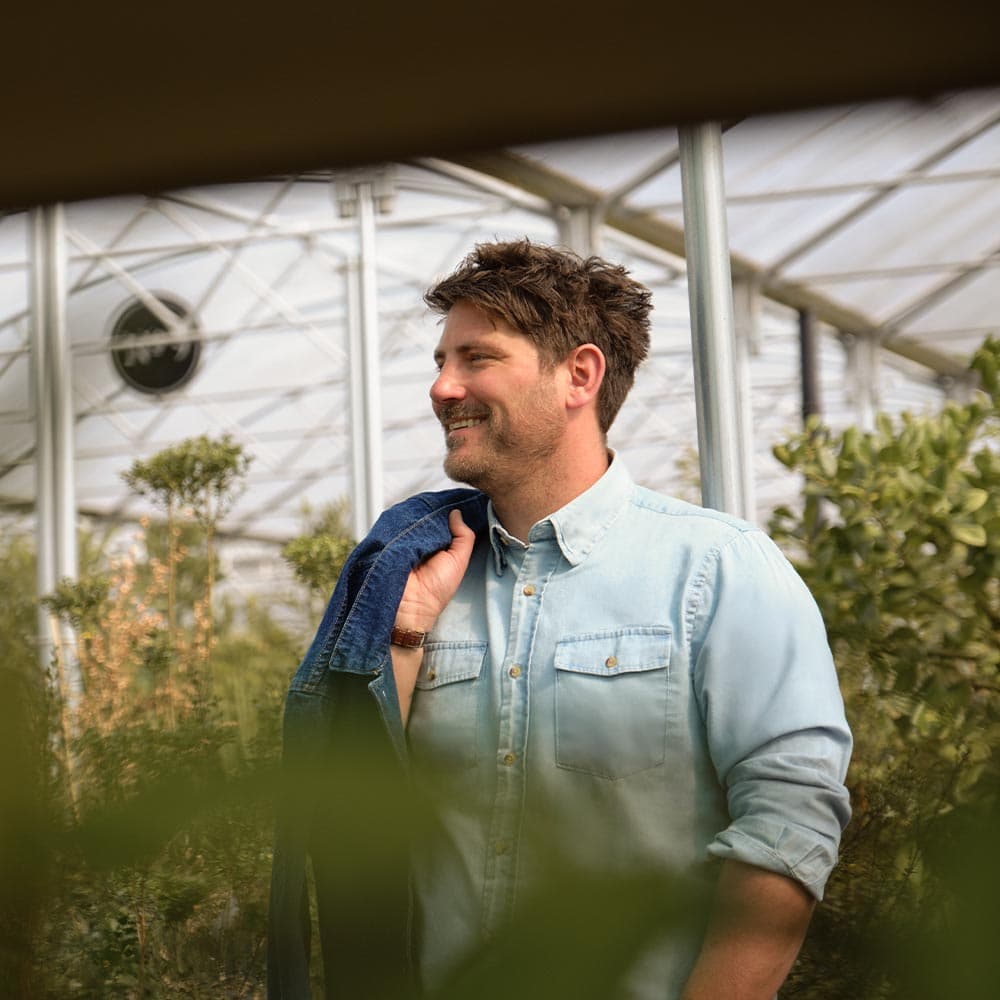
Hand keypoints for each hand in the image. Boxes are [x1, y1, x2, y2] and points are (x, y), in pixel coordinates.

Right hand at [395, 509, 475, 632]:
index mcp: (439, 547)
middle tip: (433, 498)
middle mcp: (422, 543)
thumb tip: (456, 513)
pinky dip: (401, 521)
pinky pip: (395, 526)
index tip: (448, 497)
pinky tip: (406, 515)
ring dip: (414, 513)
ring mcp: (404, 543)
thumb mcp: (458, 561)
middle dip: (430, 509)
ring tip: (419, 505)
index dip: (444, 510)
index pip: (442, 522)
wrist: (411, 607)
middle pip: (425, 518)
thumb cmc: (437, 589)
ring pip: (410, 520)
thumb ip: (463, 537)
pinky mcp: (389, 543)